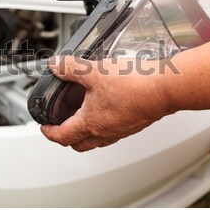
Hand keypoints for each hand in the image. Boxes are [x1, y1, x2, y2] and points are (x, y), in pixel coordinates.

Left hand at [40, 56, 172, 152]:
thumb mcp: (94, 71)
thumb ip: (71, 68)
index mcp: (91, 124)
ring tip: (83, 110)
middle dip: (66, 135)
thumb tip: (56, 65)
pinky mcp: (134, 124)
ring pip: (97, 139)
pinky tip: (106, 104)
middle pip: (78, 143)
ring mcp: (121, 130)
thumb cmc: (133, 85)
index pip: (62, 136)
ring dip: (85, 129)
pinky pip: (113, 130)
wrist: (165, 88)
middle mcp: (105, 132)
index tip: (44, 127)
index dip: (49, 133)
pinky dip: (103, 123)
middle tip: (61, 122)